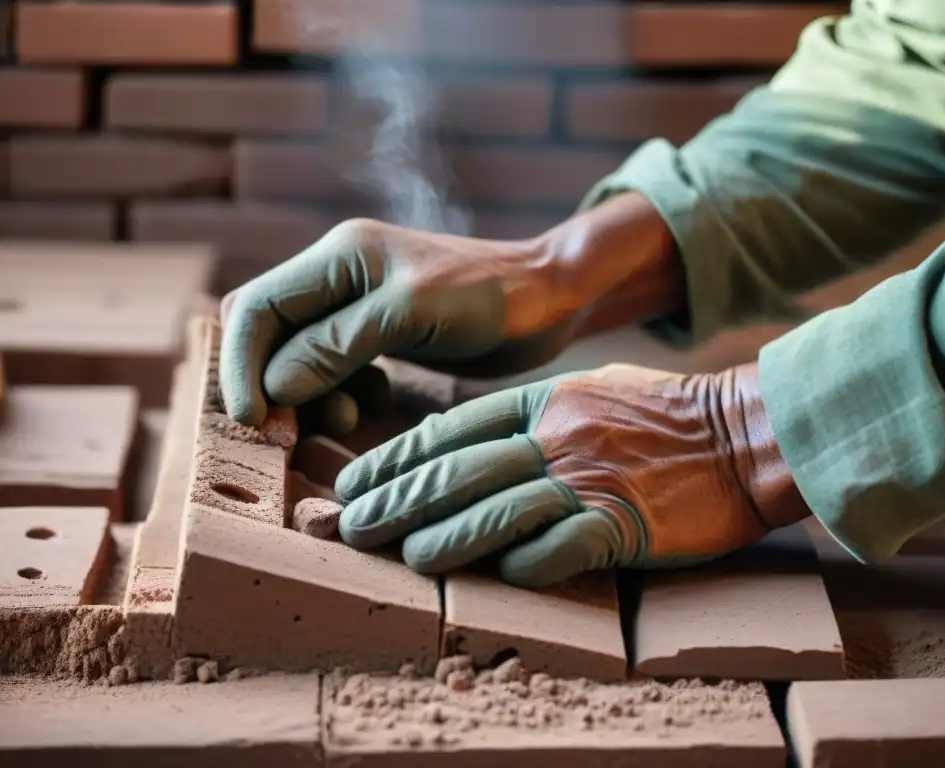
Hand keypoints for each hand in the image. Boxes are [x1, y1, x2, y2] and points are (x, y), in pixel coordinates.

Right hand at [219, 193, 683, 426]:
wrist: (552, 299)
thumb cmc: (493, 297)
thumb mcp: (413, 314)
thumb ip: (338, 344)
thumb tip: (273, 387)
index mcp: (338, 256)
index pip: (255, 308)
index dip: (242, 365)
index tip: (255, 421)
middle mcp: (338, 275)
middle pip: (267, 334)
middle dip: (269, 386)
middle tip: (284, 438)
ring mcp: (358, 306)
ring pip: (297, 357)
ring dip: (306, 396)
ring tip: (341, 423)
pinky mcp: (380, 334)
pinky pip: (333, 369)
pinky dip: (337, 395)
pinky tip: (366, 407)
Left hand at [333, 362, 810, 586]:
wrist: (747, 433)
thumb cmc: (667, 414)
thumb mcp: (590, 390)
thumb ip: (530, 413)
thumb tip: (467, 440)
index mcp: (543, 403)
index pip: (450, 430)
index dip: (396, 458)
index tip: (358, 481)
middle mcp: (556, 438)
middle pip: (457, 472)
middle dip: (396, 501)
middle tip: (353, 526)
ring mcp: (587, 480)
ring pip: (493, 511)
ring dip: (440, 538)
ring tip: (401, 557)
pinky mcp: (622, 524)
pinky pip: (557, 550)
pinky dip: (521, 566)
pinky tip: (494, 580)